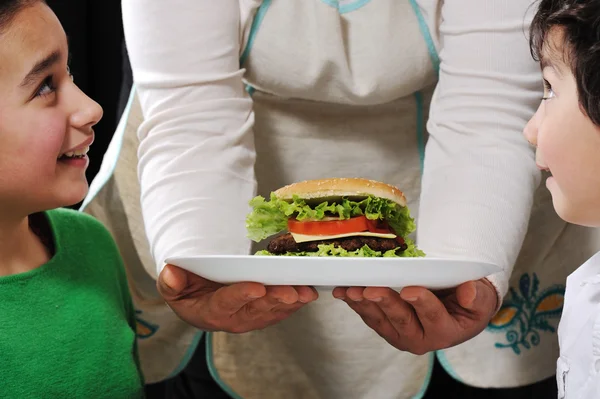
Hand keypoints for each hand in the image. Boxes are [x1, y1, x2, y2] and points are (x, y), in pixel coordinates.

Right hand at [158, 264, 317, 332]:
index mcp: (209, 311)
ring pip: (272, 310)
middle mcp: (233, 318)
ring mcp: (250, 317)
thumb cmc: (186, 290)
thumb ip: (171, 282)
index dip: (241, 295)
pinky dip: (295, 302)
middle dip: (275, 299)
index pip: (226, 303)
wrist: (198, 299)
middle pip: (256, 309)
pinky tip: (307, 293)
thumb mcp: (172, 286)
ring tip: (305, 292)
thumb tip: (171, 274)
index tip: (256, 287)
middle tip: (291, 291)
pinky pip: (280, 309)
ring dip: (290, 302)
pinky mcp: (263, 313)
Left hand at [332, 279, 497, 354]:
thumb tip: (469, 293)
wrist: (456, 308)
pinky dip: (354, 303)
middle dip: (385, 303)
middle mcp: (420, 338)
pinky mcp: (385, 327)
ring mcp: (399, 334)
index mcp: (446, 331)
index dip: (422, 303)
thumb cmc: (469, 303)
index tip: (411, 290)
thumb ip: (476, 297)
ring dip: (363, 303)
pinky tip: (342, 291)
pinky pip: (368, 315)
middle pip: (401, 319)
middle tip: (371, 289)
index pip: (434, 317)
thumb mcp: (480, 299)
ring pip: (379, 319)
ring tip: (351, 290)